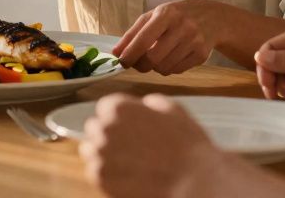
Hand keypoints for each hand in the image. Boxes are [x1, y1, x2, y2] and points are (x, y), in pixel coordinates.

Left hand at [81, 94, 222, 197]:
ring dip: (104, 154)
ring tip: (127, 162)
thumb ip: (150, 103)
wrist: (193, 181)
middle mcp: (104, 128)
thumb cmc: (187, 146)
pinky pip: (94, 173)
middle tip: (130, 146)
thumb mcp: (172, 110)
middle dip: (109, 135)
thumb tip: (143, 105)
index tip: (128, 126)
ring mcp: (101, 154)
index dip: (118, 117)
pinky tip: (126, 175)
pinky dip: (107, 174)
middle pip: (95, 128)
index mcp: (119, 107)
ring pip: (90, 150)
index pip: (105, 107)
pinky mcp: (101, 179)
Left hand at [112, 0, 216, 74]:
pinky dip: (168, 68)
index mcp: (166, 14)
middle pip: (153, 58)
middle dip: (141, 65)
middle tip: (137, 63)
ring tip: (157, 56)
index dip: (129, 54)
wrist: (213, 17)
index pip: (143, 39)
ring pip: (164, 68)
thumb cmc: (177, 16)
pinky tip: (171, 57)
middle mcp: (182, 27)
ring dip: (155, 67)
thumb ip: (134, 33)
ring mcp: (194, 41)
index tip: (121, 62)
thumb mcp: (155, 16)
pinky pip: (176, 71)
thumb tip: (116, 53)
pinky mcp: (202, 55)